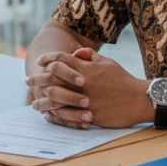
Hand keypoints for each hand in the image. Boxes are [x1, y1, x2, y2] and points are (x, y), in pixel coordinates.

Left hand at [35, 48, 149, 128]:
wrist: (138, 99)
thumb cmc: (122, 79)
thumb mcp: (106, 62)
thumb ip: (88, 55)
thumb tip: (73, 50)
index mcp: (85, 68)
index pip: (59, 59)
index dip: (47, 59)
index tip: (40, 62)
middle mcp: (81, 83)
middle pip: (52, 78)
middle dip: (38, 78)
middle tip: (28, 80)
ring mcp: (83, 99)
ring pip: (55, 98)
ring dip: (42, 100)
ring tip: (35, 102)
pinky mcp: (87, 114)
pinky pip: (66, 115)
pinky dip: (55, 115)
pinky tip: (49, 115)